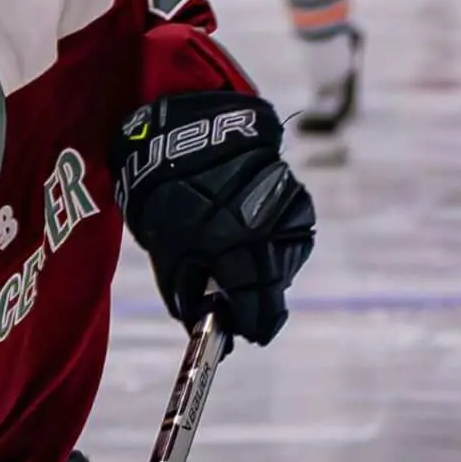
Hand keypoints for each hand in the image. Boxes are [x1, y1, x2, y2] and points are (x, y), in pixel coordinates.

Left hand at [116, 90, 315, 345]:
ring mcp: (287, 209)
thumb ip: (184, 289)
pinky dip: (275, 239)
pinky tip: (254, 234)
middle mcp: (269, 232)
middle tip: (244, 308)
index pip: (256, 304)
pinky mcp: (294, 190)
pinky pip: (290, 229)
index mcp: (236, 249)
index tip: (251, 335)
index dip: (254, 324)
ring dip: (268, 267)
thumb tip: (197, 318)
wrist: (188, 126)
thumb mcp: (167, 247)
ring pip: (285, 257)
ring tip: (243, 263)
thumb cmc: (166, 189)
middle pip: (274, 283)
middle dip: (259, 298)